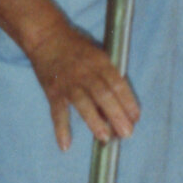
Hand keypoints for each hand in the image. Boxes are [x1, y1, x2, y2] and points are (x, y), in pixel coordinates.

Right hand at [25, 17, 139, 150]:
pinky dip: (61, 129)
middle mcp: (85, 72)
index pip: (118, 83)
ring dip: (94, 121)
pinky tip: (66, 145)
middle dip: (117, 114)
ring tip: (105, 138)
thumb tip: (119, 106)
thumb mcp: (97, 55)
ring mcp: (68, 82)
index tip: (136, 118)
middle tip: (127, 133)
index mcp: (100, 62)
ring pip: (83, 103)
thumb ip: (108, 77)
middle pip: (103, 94)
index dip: (128, 101)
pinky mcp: (53, 91)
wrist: (46, 37)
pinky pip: (57, 112)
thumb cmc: (76, 47)